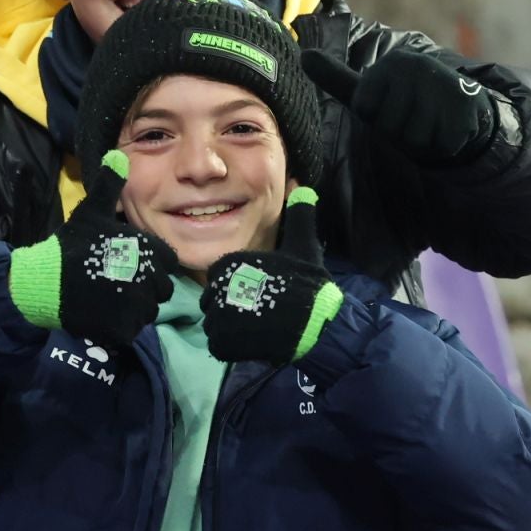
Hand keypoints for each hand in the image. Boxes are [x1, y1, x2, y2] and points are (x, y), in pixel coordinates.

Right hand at [7, 150, 178, 349]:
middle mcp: (147, 278)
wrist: (45, 281)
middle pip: (162, 288)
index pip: (167, 262)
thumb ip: (108, 185)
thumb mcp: (91, 212)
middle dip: (145, 286)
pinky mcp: (123, 328)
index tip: (129, 263)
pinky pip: (133, 328)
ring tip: (109, 297)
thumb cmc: (72, 245)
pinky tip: (103, 312)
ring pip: (149, 311)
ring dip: (134, 307)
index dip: (151, 263)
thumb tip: (118, 154)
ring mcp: (136, 306)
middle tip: (117, 281)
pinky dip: (121, 325)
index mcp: (146, 251)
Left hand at [201, 188, 343, 365]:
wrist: (318, 323)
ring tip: (253, 328)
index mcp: (232, 263)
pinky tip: (250, 342)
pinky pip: (217, 344)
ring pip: (213, 324)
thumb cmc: (308, 283)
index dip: (234, 287)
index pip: (218, 277)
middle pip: (212, 301)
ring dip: (228, 328)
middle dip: (228, 308)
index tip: (256, 293)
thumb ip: (298, 216)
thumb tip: (300, 185)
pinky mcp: (225, 341)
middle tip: (255, 313)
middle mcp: (221, 287)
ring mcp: (221, 316)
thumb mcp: (303, 244)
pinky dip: (229, 346)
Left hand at [302, 47, 495, 166]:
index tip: (389, 106)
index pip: (365, 110)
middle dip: (398, 132)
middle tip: (411, 117)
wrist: (457, 103)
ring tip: (428, 122)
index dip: (376, 117)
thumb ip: (334, 77)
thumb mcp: (368, 88)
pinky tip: (447, 127)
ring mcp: (442, 85)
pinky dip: (442, 143)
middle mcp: (416, 67)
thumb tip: (302, 55)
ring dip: (420, 140)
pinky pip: (441, 144)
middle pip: (389, 127)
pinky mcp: (463, 106)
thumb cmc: (402, 100)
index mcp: (389, 64)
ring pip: (414, 139)